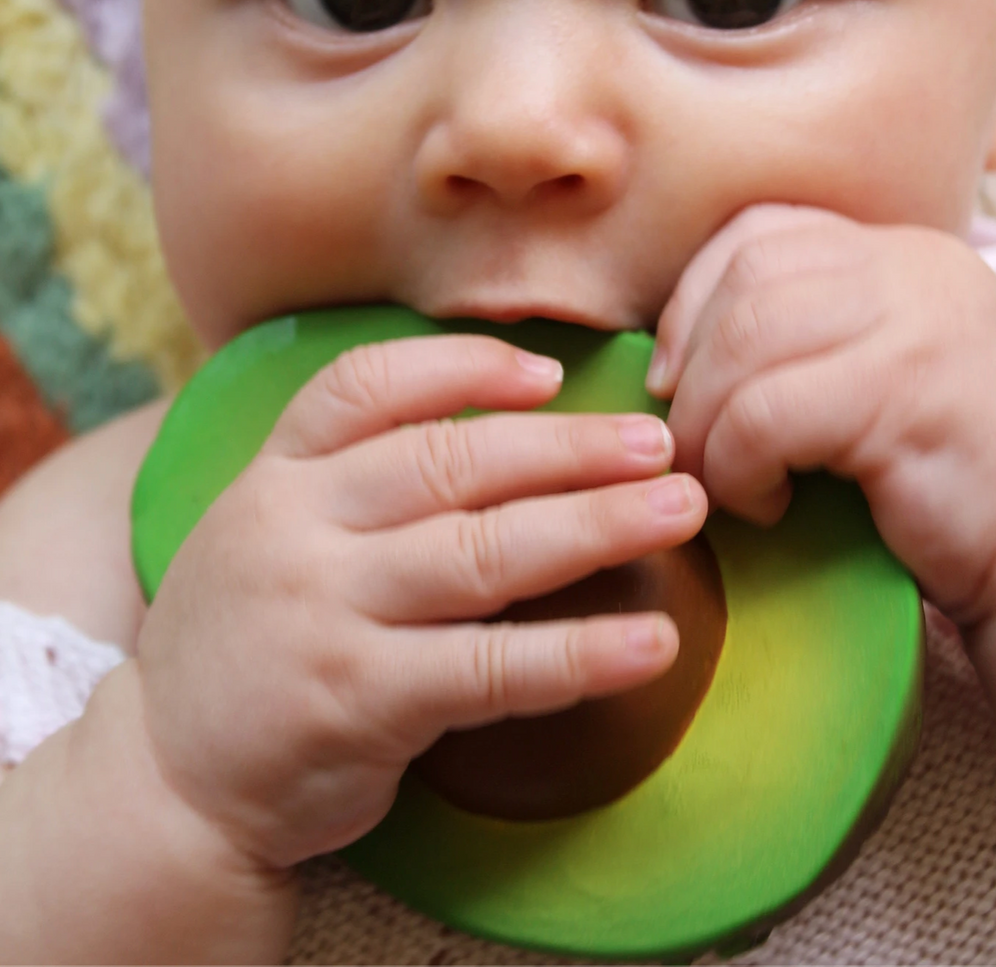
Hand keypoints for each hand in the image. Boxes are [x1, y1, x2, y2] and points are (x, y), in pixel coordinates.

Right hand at [135, 334, 705, 869]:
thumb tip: (510, 420)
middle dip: (569, 448)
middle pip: (452, 462)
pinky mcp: (359, 701)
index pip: (368, 386)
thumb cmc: (249, 633)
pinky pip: (490, 669)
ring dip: (597, 526)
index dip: (465, 368)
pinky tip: (652, 645)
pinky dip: (579, 653)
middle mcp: (297, 527)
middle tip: (660, 443)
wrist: (167, 774)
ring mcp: (325, 613)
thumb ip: (355, 475)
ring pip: (483, 552)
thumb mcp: (268, 527)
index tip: (551, 372)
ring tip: (680, 512)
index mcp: (277, 473)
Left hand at [649, 204, 995, 621]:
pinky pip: (770, 412)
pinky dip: (738, 464)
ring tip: (712, 477)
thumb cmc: (939, 482)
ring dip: (703, 418)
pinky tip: (764, 504)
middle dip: (687, 359)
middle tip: (679, 436)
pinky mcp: (908, 394)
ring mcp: (918, 323)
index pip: (763, 231)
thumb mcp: (875, 375)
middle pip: (747, 274)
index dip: (693, 296)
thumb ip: (804, 337)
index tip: (670, 373)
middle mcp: (915, 268)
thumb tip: (670, 354)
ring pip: (748, 339)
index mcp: (904, 253)